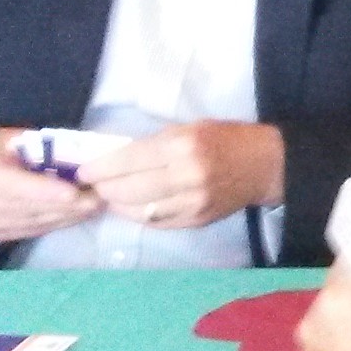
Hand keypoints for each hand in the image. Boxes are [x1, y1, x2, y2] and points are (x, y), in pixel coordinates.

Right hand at [0, 129, 102, 243]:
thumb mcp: (4, 138)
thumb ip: (34, 146)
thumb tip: (74, 153)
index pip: (14, 186)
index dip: (45, 191)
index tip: (74, 193)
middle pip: (27, 208)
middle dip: (66, 205)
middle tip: (100, 197)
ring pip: (30, 223)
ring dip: (65, 217)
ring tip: (94, 206)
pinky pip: (27, 232)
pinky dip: (53, 225)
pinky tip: (74, 216)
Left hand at [79, 120, 282, 228]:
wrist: (266, 165)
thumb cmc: (226, 138)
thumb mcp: (190, 128)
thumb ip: (155, 145)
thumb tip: (115, 160)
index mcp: (183, 145)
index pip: (127, 160)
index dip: (99, 168)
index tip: (84, 171)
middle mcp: (186, 175)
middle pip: (127, 190)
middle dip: (104, 188)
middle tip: (95, 186)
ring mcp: (192, 202)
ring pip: (138, 211)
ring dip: (118, 205)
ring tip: (111, 198)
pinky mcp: (197, 220)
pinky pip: (156, 222)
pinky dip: (139, 216)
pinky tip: (135, 207)